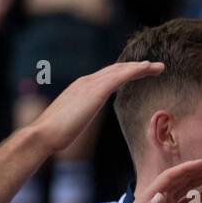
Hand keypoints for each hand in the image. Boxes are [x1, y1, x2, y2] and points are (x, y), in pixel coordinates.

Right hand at [28, 60, 163, 154]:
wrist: (43, 135)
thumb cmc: (54, 135)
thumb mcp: (70, 122)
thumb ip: (76, 117)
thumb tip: (77, 122)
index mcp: (80, 88)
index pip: (106, 76)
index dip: (123, 73)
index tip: (138, 73)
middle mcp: (86, 82)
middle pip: (116, 69)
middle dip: (136, 67)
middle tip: (155, 67)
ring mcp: (90, 84)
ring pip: (121, 70)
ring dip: (141, 67)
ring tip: (158, 67)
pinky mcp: (96, 91)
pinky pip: (120, 76)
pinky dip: (135, 70)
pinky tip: (147, 69)